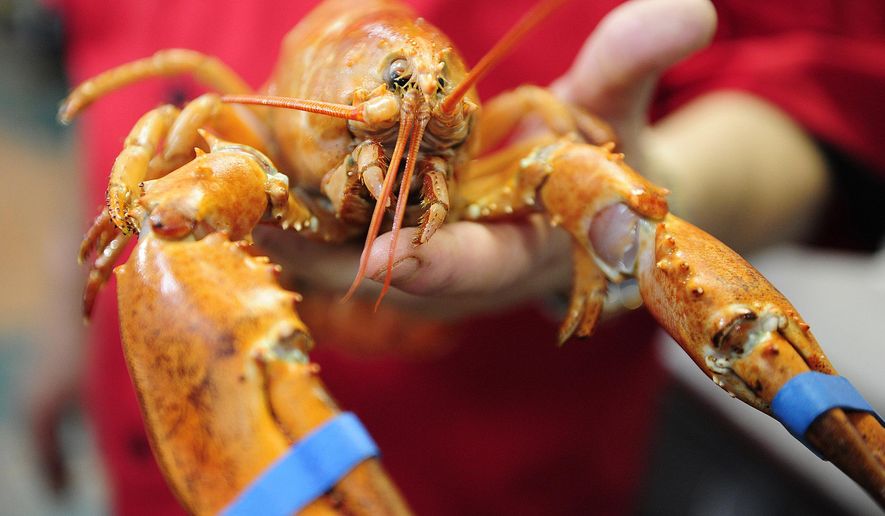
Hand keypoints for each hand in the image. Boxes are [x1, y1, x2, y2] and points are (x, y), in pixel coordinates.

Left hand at [263, 0, 716, 317]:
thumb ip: (635, 65)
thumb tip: (685, 6)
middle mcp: (464, 270)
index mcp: (526, 250)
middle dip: (327, 255)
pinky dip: (288, 216)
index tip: (392, 254)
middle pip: (388, 276)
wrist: (585, 204)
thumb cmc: (605, 159)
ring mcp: (421, 262)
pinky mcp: (391, 243)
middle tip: (261, 220)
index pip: (483, 266)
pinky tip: (242, 178)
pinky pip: (330, 240)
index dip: (442, 264)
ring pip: (346, 264)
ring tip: (228, 195)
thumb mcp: (621, 110)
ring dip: (288, 237)